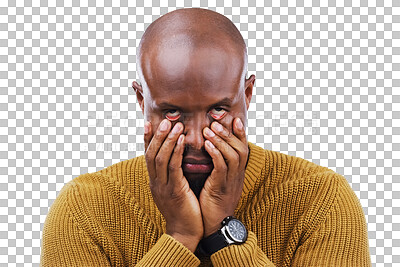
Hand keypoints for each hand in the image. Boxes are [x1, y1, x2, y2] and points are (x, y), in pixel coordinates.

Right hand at [144, 119, 202, 251]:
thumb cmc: (183, 210)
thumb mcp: (174, 190)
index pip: (148, 156)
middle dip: (157, 135)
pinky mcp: (174, 191)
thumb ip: (172, 175)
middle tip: (165, 120)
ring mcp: (163, 187)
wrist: (185, 233)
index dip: (147, 139)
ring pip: (160, 158)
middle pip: (151, 154)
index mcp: (154, 181)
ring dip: (167, 140)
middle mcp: (155, 182)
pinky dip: (176, 152)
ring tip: (175, 125)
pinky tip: (182, 141)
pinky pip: (173, 168)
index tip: (149, 122)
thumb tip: (176, 158)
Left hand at [200, 117, 247, 236]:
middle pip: (240, 148)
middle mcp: (237, 175)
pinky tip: (206, 145)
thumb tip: (212, 150)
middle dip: (229, 133)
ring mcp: (231, 182)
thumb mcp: (218, 182)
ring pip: (233, 155)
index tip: (235, 119)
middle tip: (216, 122)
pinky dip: (215, 154)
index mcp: (237, 173)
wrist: (215, 226)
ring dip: (221, 140)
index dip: (240, 133)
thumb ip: (218, 166)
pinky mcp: (221, 188)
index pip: (243, 149)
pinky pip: (222, 167)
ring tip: (209, 129)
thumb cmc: (213, 202)